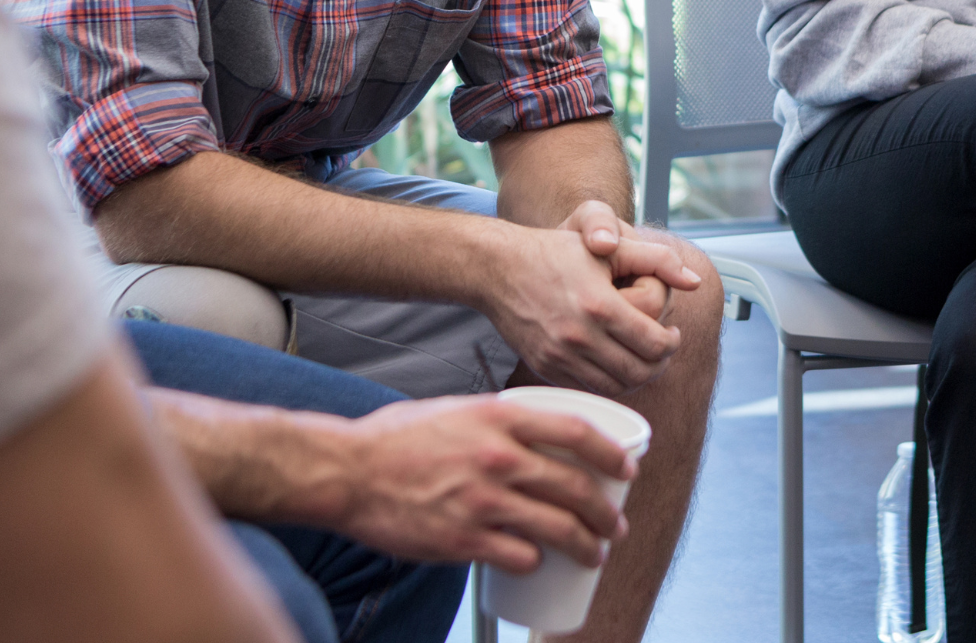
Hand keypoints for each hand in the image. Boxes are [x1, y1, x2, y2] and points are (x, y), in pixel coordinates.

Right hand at [328, 396, 632, 571]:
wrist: (348, 471)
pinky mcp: (464, 539)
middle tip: (616, 525)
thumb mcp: (455, 410)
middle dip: (606, 513)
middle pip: (576, 487)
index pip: (576, 431)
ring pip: (558, 529)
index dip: (611, 453)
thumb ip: (495, 421)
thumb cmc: (396, 439)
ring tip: (594, 553)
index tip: (627, 468)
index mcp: (499, 418)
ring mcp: (483, 501)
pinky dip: (536, 564)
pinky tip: (538, 565)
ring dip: (587, 545)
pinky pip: (520, 556)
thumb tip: (531, 433)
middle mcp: (498, 457)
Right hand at [485, 211, 696, 395]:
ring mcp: (560, 356)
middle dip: (660, 363)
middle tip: (662, 348)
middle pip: (640, 372)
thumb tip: (695, 281)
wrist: (498, 268)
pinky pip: (588, 388)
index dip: (672, 342)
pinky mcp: (545, 367)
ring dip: (637, 376)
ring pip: (616, 387)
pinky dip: (608, 381)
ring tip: (640, 357)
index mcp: (600, 306)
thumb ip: (657, 259)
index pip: (656, 344)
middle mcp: (580, 336)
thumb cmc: (555, 252)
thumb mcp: (608, 247)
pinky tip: (612, 361)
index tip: (672, 333)